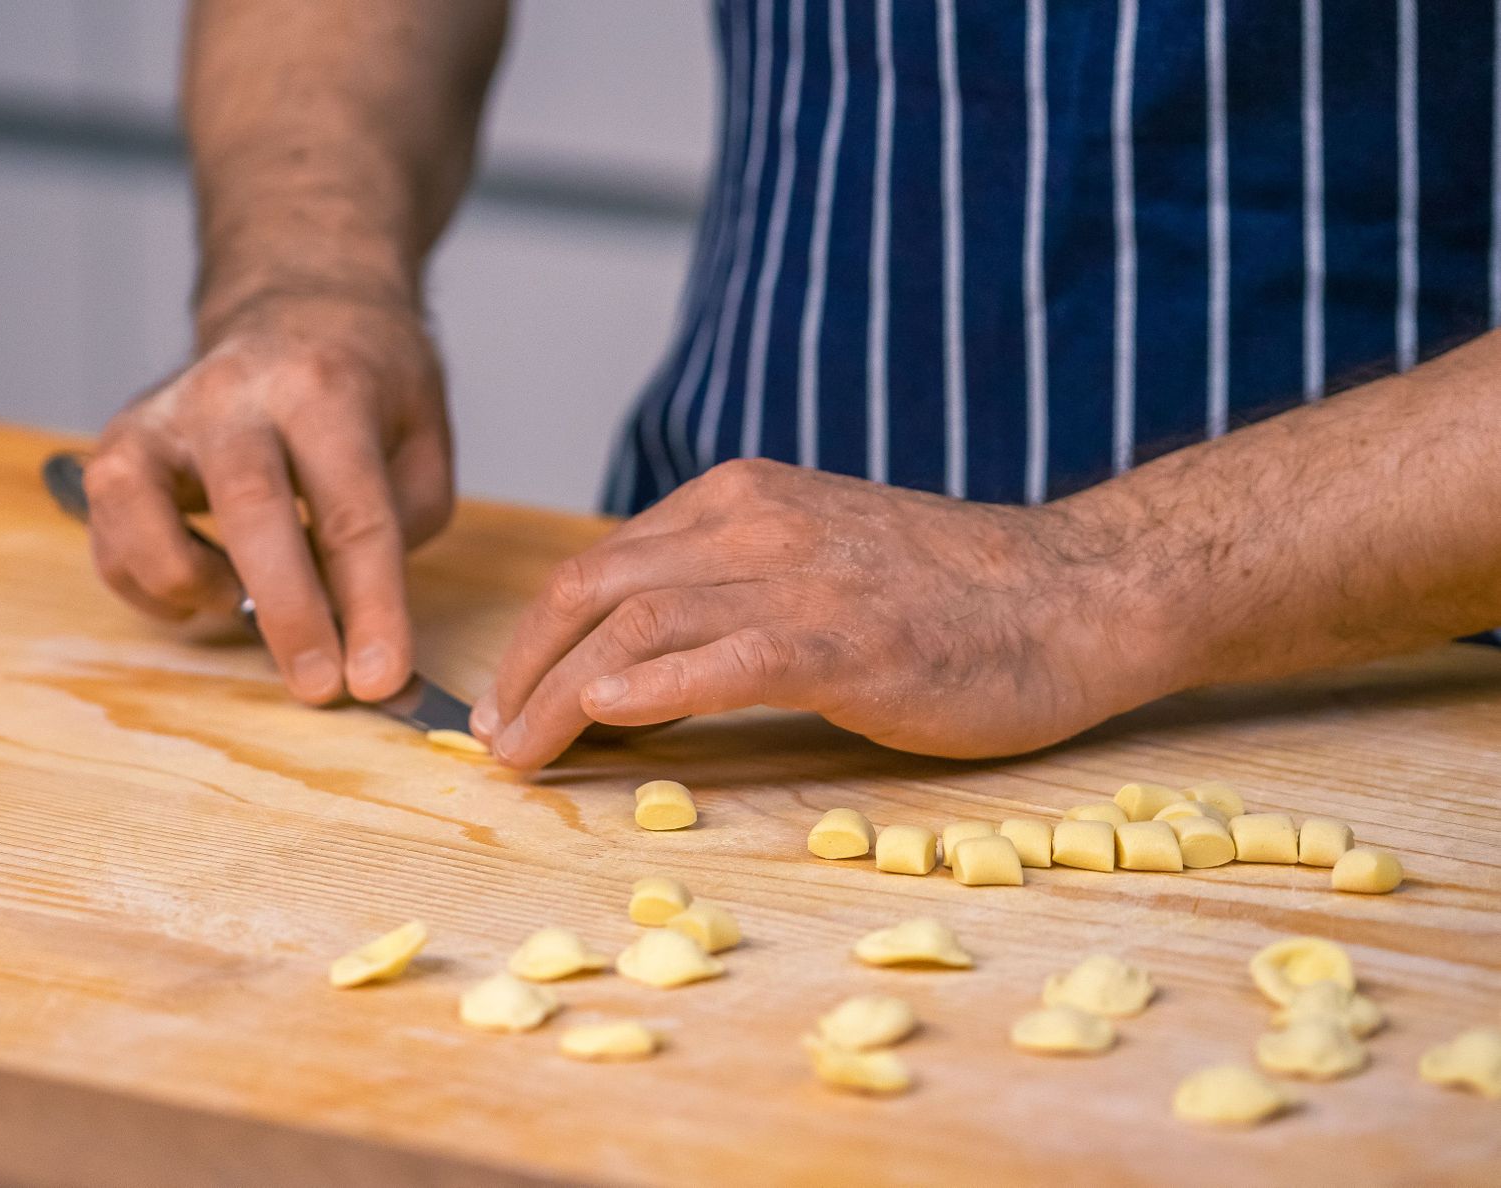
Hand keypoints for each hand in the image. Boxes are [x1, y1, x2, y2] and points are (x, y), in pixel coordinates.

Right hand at [83, 287, 451, 703]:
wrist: (296, 304)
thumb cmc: (363, 381)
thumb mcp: (420, 435)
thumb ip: (401, 522)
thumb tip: (360, 622)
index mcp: (324, 388)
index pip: (352, 511)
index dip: (371, 605)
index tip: (383, 679)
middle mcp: (233, 395)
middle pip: (252, 513)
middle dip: (289, 615)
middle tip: (320, 688)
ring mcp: (163, 419)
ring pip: (145, 520)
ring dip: (196, 589)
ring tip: (241, 603)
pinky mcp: (118, 448)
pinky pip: (114, 540)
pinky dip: (154, 586)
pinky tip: (208, 579)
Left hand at [470, 459, 1171, 765]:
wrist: (1077, 592)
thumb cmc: (949, 594)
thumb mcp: (818, 557)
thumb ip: (731, 583)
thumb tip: (636, 652)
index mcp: (741, 500)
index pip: (604, 562)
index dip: (538, 634)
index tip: (507, 697)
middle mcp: (756, 524)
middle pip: (594, 585)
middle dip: (524, 664)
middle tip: (490, 735)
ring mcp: (801, 577)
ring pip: (637, 619)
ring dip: (560, 690)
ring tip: (522, 750)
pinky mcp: (847, 640)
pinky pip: (724, 656)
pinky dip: (650, 685)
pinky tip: (604, 716)